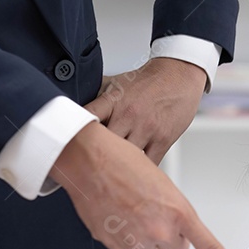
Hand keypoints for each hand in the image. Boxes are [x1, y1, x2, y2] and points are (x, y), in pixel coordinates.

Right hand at [49, 122, 245, 248]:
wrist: (88, 158)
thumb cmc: (124, 162)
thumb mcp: (163, 185)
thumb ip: (172, 212)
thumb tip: (170, 227)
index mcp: (178, 212)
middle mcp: (159, 230)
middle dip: (169, 237)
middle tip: (154, 212)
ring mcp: (134, 239)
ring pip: (148, 248)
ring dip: (143, 234)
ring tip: (129, 206)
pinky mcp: (112, 243)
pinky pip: (124, 246)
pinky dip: (120, 233)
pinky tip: (113, 210)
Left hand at [85, 57, 206, 164]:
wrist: (179, 75)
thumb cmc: (149, 81)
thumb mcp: (118, 82)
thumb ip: (97, 96)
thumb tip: (74, 103)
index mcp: (113, 101)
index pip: (87, 117)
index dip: (74, 132)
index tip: (70, 144)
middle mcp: (128, 116)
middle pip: (104, 145)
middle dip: (96, 155)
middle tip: (91, 164)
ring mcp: (146, 129)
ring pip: (126, 158)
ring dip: (118, 165)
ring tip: (111, 174)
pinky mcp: (163, 139)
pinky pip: (149, 163)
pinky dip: (141, 170)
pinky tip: (135, 172)